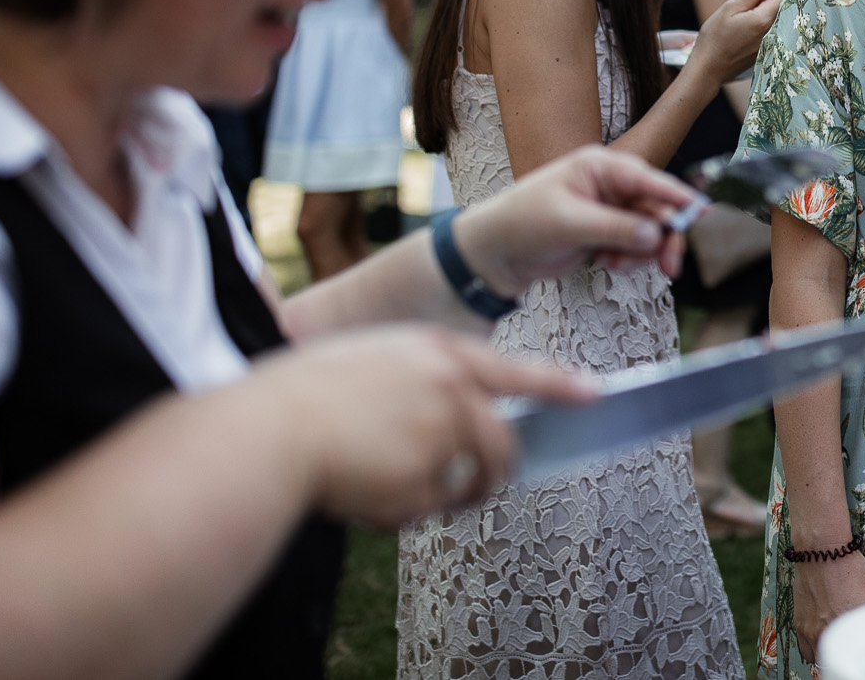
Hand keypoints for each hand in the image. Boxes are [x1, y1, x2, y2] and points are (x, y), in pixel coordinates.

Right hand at [260, 325, 598, 527]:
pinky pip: (425, 508)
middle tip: (477, 491)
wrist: (270, 428)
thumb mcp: (374, 361)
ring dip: (445, 499)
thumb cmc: (306, 394)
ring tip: (395, 492)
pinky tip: (359, 492)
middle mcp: (452, 389)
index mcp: (438, 353)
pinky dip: (397, 512)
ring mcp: (443, 433)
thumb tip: (456, 414)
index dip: (558, 384)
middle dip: (495, 475)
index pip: (516, 371)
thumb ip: (422, 382)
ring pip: (465, 481)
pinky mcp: (426, 478)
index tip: (594, 393)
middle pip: (502, 443)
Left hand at [458, 146, 694, 293]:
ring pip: (648, 230)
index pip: (646, 178)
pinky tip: (605, 264)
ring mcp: (608, 209)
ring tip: (614, 265)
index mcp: (598, 167)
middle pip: (655, 208)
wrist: (495, 254)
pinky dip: (628, 259)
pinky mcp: (606, 232)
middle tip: (669, 265)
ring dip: (640, 253)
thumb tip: (654, 235)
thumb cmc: (521, 223)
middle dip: (662, 237)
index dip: (676, 195)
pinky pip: (635, 246)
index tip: (699, 211)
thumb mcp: (569, 223)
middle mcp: (608, 185)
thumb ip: (615, 228)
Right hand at [693, 0, 782, 82]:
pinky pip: (772, 31)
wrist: (708, 68)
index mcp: (763, 20)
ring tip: (746, 12)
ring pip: (777, 20)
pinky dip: (764, 24)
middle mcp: (772, 33)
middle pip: (782, 8)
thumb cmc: (715, 37)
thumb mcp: (730, 8)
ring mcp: (770, 44)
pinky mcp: (766, 51)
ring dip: (766, 11)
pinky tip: (747, 26)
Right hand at [791, 548, 864, 664]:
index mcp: (849, 625)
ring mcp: (811, 629)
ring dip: (826, 655)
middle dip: (842, 657)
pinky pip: (805, 647)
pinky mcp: (800, 624)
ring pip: (817, 658)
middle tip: (849, 651)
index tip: (862, 654)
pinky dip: (813, 647)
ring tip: (836, 646)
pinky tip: (822, 637)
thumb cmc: (848, 567)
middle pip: (834, 660)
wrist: (822, 551)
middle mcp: (828, 630)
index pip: (854, 656)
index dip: (858, 656)